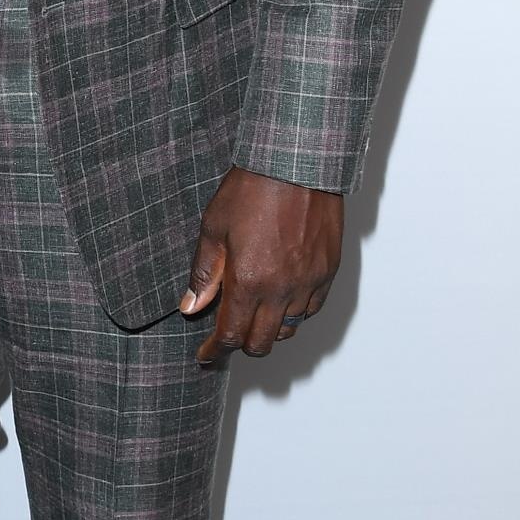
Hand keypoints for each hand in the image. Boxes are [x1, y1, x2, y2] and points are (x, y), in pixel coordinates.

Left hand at [179, 168, 341, 366]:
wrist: (296, 163)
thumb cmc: (253, 189)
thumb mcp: (213, 229)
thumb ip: (204, 274)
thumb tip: (191, 306)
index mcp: (248, 282)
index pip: (230, 336)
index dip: (215, 352)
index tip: (206, 356)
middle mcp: (281, 290)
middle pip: (261, 343)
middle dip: (240, 345)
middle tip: (227, 335)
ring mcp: (308, 283)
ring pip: (288, 329)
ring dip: (268, 329)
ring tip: (254, 312)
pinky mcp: (328, 272)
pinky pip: (311, 309)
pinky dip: (294, 312)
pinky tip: (281, 298)